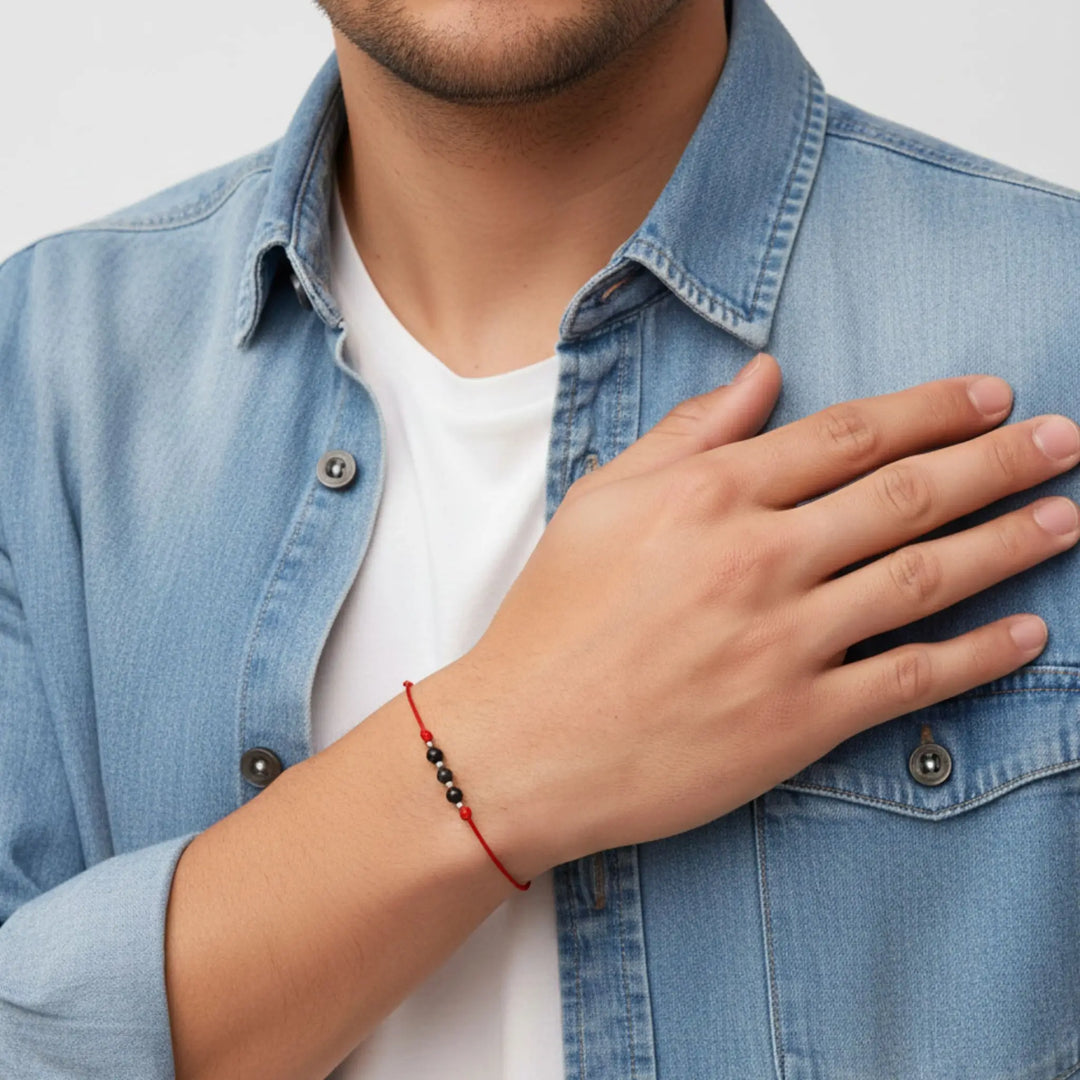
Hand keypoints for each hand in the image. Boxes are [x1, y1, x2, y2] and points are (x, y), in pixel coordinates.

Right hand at [444, 353, 1079, 879]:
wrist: (523, 742)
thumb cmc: (552, 619)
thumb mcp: (601, 500)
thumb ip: (689, 431)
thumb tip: (764, 372)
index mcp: (712, 494)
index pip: (850, 434)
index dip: (933, 409)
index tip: (990, 396)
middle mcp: (760, 557)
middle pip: (908, 493)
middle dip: (999, 460)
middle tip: (1062, 440)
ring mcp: (785, 641)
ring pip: (926, 577)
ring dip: (1008, 542)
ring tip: (1067, 517)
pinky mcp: (797, 720)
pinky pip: (910, 680)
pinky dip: (978, 654)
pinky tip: (1027, 632)